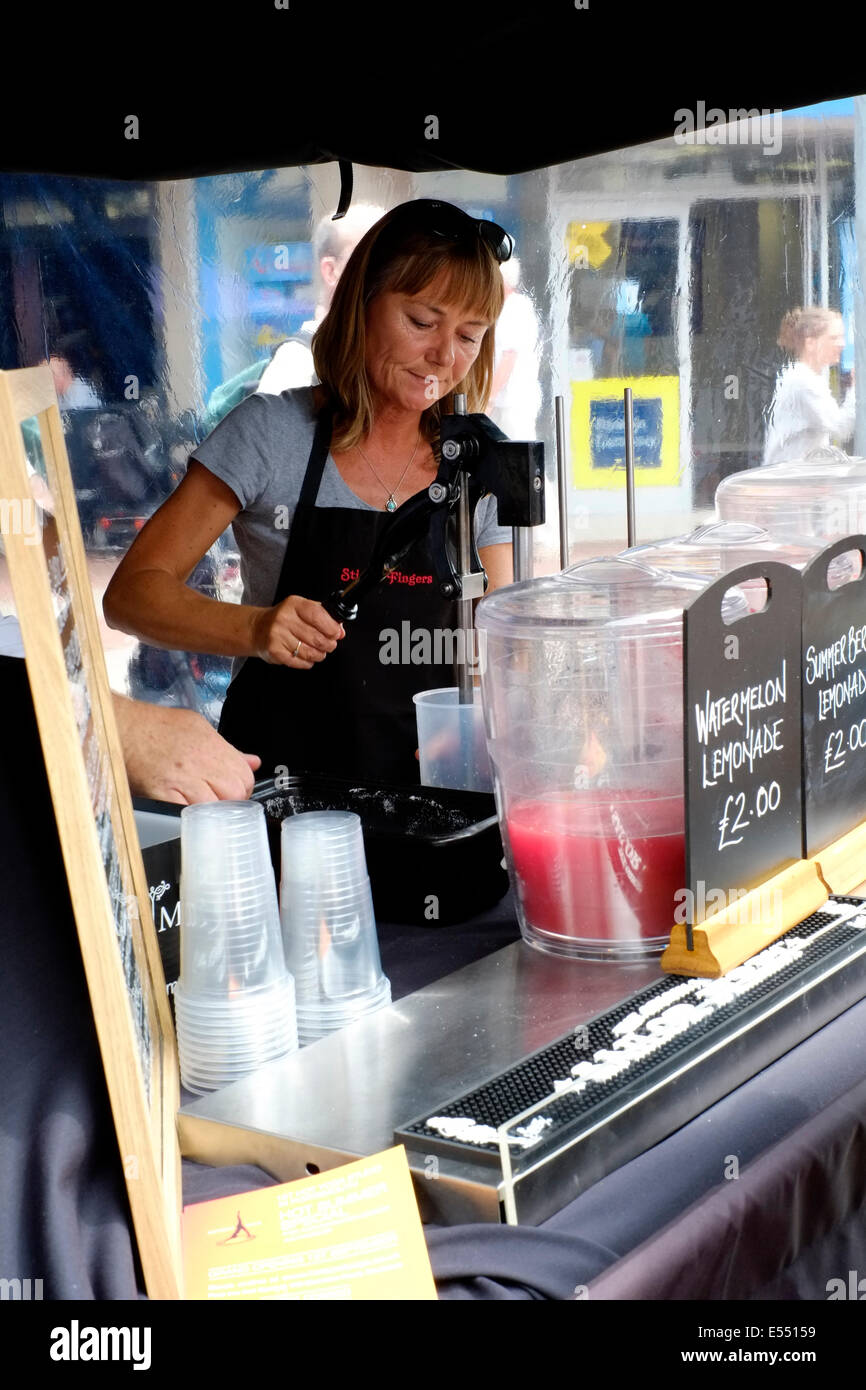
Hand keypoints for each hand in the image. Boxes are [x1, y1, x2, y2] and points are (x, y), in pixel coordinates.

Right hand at [112, 696, 260, 803]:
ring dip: (212, 812)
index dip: (243, 787)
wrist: (122, 728)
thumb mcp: (197, 727)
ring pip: (215, 806)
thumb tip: (252, 761)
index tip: (235, 791)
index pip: (245, 775)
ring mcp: (182, 777)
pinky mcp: (163, 792)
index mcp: (211, 744)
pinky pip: (188, 813)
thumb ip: (227, 748)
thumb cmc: (155, 727)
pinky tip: (187, 812)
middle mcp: (200, 760)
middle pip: (235, 793)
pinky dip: (191, 818)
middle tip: (219, 802)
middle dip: (231, 802)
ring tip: (202, 807)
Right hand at [251, 595, 343, 667]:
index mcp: (294, 605)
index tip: (337, 633)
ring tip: (317, 651)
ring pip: (311, 652)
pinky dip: (308, 662)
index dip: (332, 628)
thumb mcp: (301, 609)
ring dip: (319, 654)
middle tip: (329, 644)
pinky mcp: (275, 652)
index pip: (318, 616)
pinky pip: (301, 662)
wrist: (257, 628)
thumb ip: (323, 616)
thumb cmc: (284, 619)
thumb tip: (340, 630)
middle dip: (329, 644)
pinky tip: (305, 655)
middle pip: (317, 638)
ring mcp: (278, 636)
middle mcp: (284, 619)